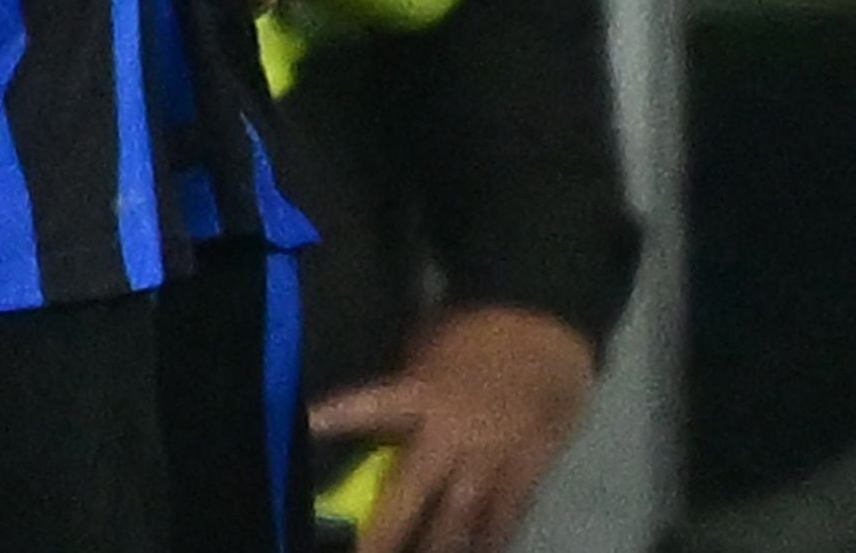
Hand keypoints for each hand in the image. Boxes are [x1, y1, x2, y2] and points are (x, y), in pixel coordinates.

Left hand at [310, 304, 597, 552]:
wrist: (549, 324)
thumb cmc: (479, 329)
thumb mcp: (429, 344)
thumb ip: (407, 384)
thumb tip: (381, 420)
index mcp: (422, 394)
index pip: (370, 408)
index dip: (337, 419)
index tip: (306, 430)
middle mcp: (453, 435)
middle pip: (413, 496)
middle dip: (387, 535)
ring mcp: (492, 458)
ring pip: (461, 521)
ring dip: (440, 549)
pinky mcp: (527, 470)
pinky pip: (507, 517)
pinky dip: (492, 540)